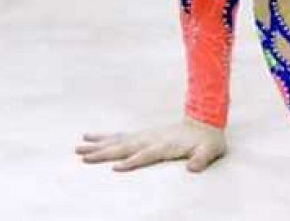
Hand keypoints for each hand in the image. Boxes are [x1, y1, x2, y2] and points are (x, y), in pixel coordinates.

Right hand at [74, 117, 225, 171]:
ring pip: (117, 140)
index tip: (115, 168)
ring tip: (79, 146)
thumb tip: (192, 168)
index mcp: (165, 145)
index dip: (131, 162)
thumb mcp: (210, 151)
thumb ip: (201, 159)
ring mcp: (144, 135)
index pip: (144, 155)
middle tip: (83, 156)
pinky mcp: (142, 135)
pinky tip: (90, 136)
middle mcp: (150, 139)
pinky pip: (119, 136)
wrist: (204, 121)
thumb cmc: (207, 141)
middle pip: (123, 147)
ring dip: (98, 144)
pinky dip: (104, 137)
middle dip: (103, 152)